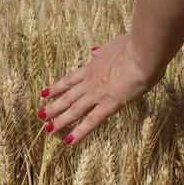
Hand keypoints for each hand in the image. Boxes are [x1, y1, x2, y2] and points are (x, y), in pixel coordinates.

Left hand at [38, 33, 164, 144]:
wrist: (142, 54)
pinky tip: (69, 140)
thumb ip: (102, 50)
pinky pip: (91, 121)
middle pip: (67, 97)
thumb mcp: (113, 44)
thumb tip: (93, 51)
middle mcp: (90, 82)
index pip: (69, 80)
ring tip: (48, 129)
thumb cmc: (133, 47)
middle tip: (41, 115)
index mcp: (92, 68)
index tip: (44, 94)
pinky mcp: (109, 105)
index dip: (56, 88)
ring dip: (60, 120)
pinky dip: (79, 132)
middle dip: (53, 107)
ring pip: (74, 110)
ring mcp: (97, 94)